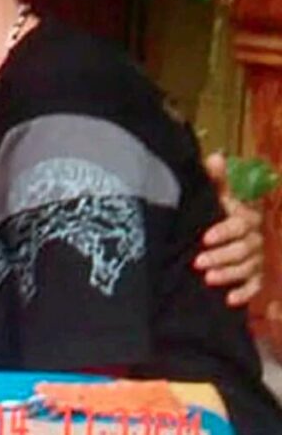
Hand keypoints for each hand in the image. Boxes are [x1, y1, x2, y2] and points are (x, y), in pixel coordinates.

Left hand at [195, 152, 265, 305]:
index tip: (205, 237)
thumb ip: (215, 179)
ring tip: (208, 278)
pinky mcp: (257, 276)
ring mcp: (258, 258)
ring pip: (249, 267)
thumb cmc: (214, 211)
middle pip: (244, 249)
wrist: (218, 236)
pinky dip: (245, 293)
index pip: (240, 224)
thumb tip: (216, 157)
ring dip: (229, 273)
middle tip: (198, 262)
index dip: (224, 231)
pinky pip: (256, 286)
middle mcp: (255, 238)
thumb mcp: (213, 195)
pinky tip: (229, 299)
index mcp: (244, 217)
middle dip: (222, 256)